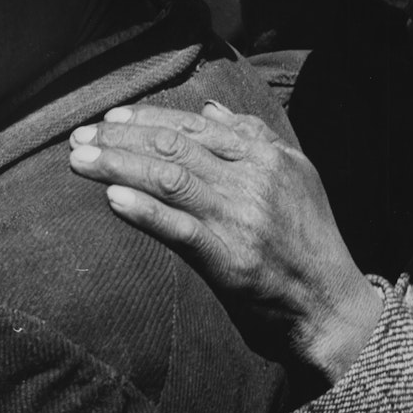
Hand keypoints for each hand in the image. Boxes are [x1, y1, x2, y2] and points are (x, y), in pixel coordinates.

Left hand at [69, 103, 382, 390]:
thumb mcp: (295, 173)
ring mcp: (240, 219)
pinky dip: (144, 211)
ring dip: (118, 166)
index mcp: (264, 155)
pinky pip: (179, 230)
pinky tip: (112, 198)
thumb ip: (253, 135)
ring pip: (168, 179)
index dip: (147, 118)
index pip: (193, 126)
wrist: (332, 306)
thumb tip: (209, 106)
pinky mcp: (229, 260)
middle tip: (79, 136)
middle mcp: (251, 180)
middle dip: (120, 138)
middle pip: (173, 147)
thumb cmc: (309, 238)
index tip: (110, 117)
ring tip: (80, 161)